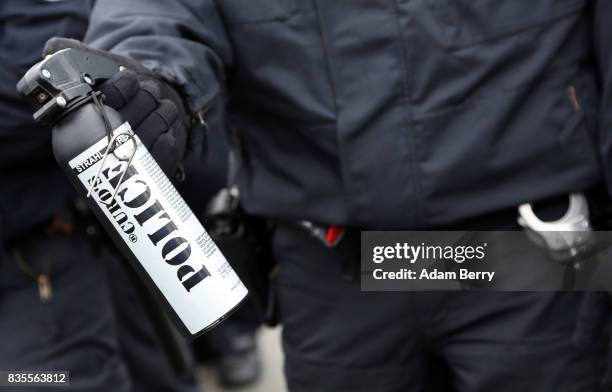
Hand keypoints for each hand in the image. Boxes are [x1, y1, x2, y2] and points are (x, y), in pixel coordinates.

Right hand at [43, 38, 189, 174]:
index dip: (120, 90)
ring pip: (147, 134)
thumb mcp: (104, 71)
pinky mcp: (149, 171)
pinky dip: (168, 137)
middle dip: (145, 98)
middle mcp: (100, 147)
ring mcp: (125, 163)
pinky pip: (162, 154)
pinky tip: (168, 129)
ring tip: (162, 104)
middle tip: (150, 89)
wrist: (155, 112)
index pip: (99, 106)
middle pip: (126, 121)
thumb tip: (52, 49)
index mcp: (81, 124)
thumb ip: (79, 58)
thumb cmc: (127, 91)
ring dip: (161, 113)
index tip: (130, 78)